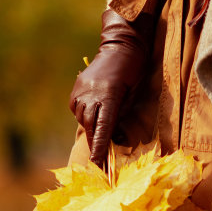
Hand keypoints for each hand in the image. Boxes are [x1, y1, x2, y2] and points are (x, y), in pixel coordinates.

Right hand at [70, 9, 153, 167]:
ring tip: (101, 131)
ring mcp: (82, 90)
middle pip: (91, 127)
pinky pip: (77, 109)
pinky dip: (85, 116)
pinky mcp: (77, 88)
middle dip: (95, 144)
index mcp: (109, 96)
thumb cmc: (134, 71)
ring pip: (83, 119)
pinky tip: (93, 114)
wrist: (121, 45)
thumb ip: (120, 115)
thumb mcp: (133, 94)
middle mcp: (92, 94)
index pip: (103, 129)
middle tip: (100, 161)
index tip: (97, 165)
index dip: (100, 148)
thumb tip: (115, 136)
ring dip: (92, 129)